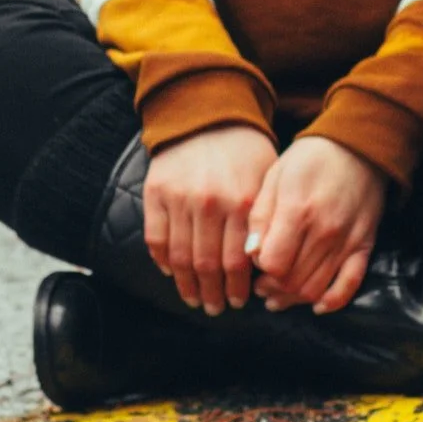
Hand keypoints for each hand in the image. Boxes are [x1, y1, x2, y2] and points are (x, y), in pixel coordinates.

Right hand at [144, 124, 276, 314]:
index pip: (237, 261)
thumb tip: (260, 264)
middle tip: (215, 308)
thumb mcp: (267, 180)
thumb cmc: (245, 150)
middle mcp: (209, 204)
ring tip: (194, 299)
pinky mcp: (156, 193)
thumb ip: (263, 220)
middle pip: (206, 266)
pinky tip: (172, 273)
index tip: (238, 302)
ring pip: (180, 258)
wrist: (207, 114)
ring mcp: (179, 199)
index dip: (236, 288)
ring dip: (187, 286)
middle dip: (212, 294)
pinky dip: (163, 261)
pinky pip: (156, 239)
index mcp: (241, 202)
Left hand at [247, 137, 386, 314]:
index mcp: (298, 211)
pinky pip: (350, 284)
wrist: (356, 146)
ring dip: (293, 298)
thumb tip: (251, 253)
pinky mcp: (364, 245)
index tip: (255, 263)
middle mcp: (324, 231)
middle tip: (261, 287)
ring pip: (315, 288)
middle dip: (271, 289)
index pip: (273, 263)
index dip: (259, 269)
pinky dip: (333, 301)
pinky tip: (316, 306)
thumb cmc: (309, 159)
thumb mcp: (275, 177)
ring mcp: (346, 241)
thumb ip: (260, 215)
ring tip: (278, 296)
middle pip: (292, 280)